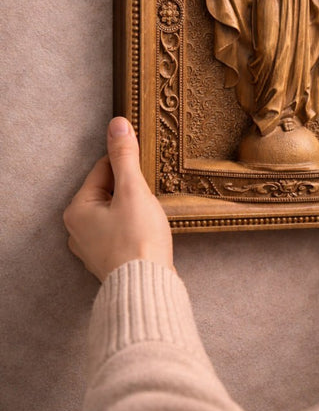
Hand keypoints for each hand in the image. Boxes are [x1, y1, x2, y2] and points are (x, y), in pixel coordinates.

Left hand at [64, 117, 173, 281]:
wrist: (148, 287)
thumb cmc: (138, 241)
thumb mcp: (133, 190)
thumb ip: (125, 156)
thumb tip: (117, 124)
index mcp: (77, 209)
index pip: (103, 169)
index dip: (128, 167)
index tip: (145, 174)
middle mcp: (78, 230)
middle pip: (109, 191)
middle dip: (131, 190)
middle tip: (148, 201)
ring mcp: (92, 247)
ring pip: (116, 211)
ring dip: (134, 209)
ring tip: (149, 219)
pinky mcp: (109, 259)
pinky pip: (120, 231)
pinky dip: (134, 228)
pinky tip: (147, 233)